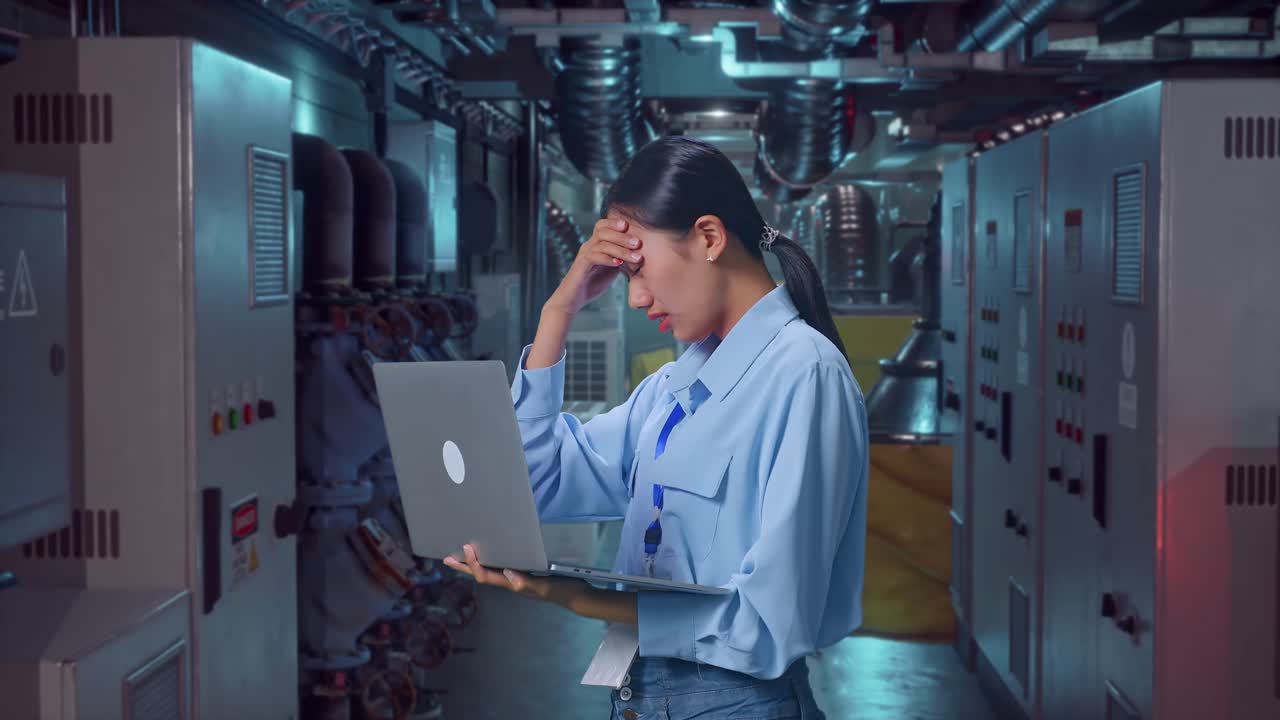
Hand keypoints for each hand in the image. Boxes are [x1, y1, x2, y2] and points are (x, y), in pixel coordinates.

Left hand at [443, 544, 585, 608]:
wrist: (578, 597)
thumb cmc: (563, 591)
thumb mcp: (546, 587)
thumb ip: (527, 583)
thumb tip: (508, 574)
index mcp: (513, 585)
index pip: (486, 576)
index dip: (474, 564)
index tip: (467, 548)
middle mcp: (511, 582)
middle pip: (482, 575)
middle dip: (464, 567)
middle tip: (447, 557)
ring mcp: (518, 579)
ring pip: (490, 571)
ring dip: (474, 564)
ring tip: (462, 555)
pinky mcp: (526, 574)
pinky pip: (502, 567)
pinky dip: (492, 560)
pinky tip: (494, 554)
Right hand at [549, 218, 641, 314]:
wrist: (573, 300)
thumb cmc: (593, 284)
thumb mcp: (611, 269)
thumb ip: (621, 259)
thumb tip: (639, 254)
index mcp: (595, 244)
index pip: (602, 226)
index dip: (615, 223)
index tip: (630, 227)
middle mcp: (588, 246)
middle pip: (603, 231)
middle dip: (622, 236)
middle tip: (638, 243)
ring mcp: (583, 255)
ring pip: (601, 244)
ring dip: (620, 250)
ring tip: (636, 257)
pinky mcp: (580, 266)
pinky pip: (593, 257)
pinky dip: (607, 259)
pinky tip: (619, 264)